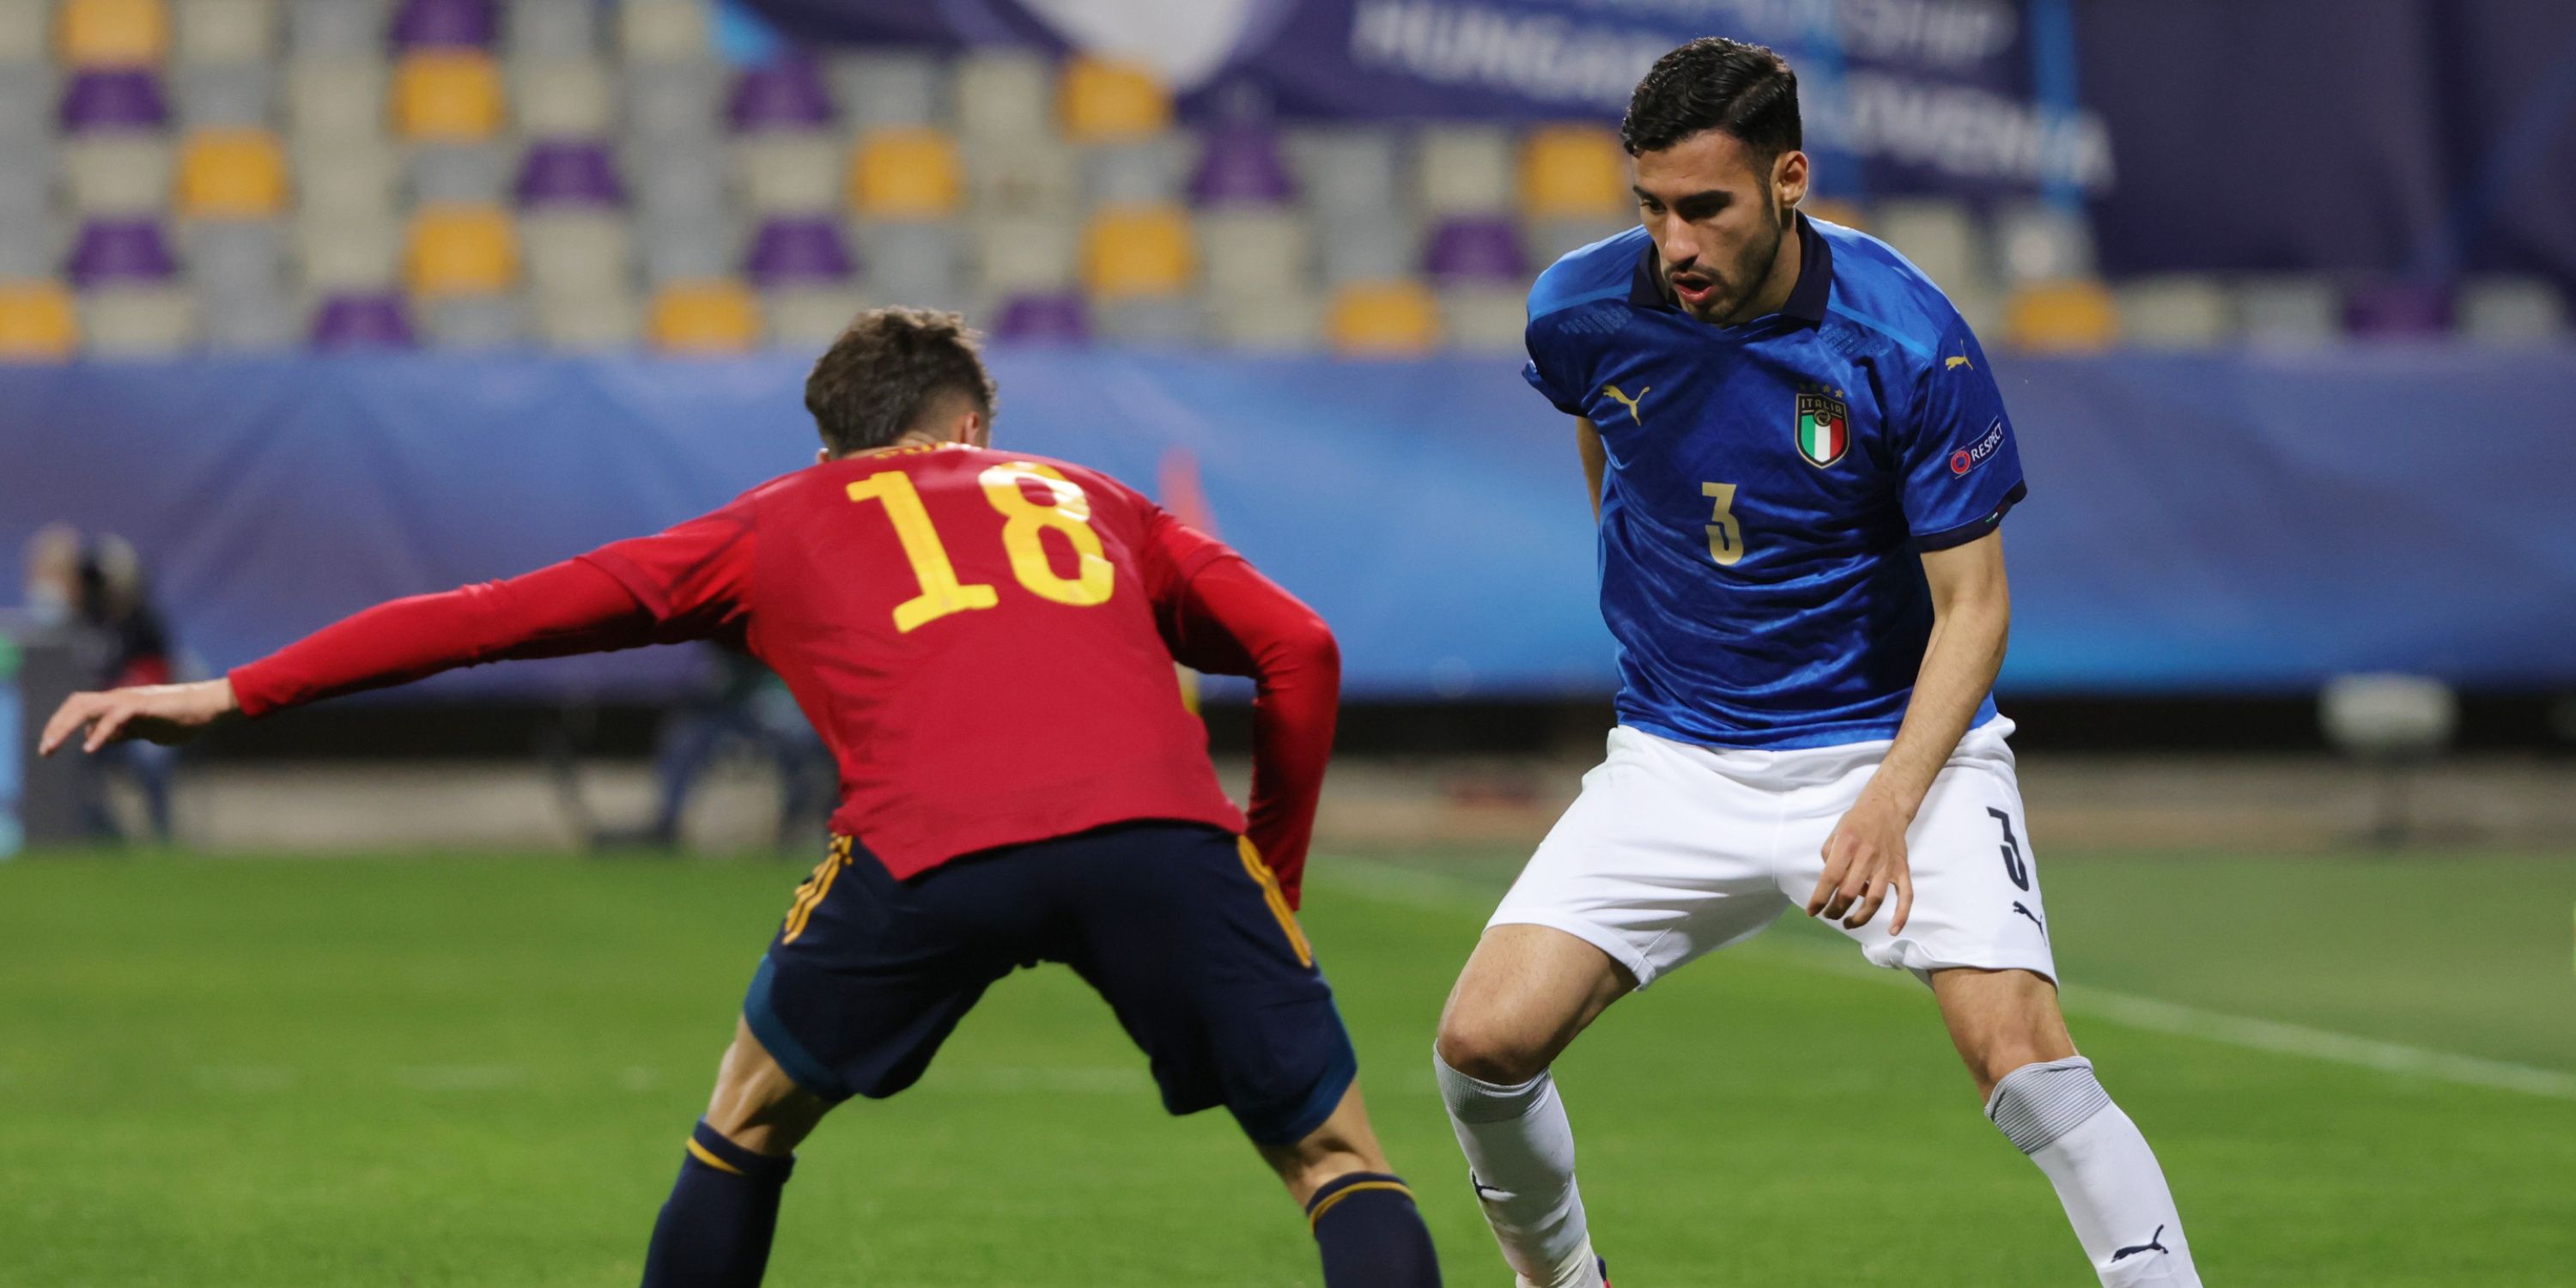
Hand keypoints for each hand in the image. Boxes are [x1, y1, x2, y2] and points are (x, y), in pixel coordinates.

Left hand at [40, 678, 239, 755]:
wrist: (208, 706)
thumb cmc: (182, 718)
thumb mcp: (146, 729)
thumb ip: (123, 731)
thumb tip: (99, 737)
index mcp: (118, 703)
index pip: (79, 708)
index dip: (60, 725)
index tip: (49, 747)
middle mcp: (118, 697)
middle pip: (76, 704)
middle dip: (55, 726)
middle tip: (45, 751)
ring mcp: (129, 699)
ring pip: (86, 707)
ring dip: (65, 727)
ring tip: (52, 747)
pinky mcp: (142, 705)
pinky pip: (114, 717)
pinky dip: (99, 732)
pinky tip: (90, 749)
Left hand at [1807, 788, 1914, 932]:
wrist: (1887, 807)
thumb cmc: (1857, 821)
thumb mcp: (1835, 833)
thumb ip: (1829, 857)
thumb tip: (1830, 883)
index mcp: (1848, 845)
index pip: (1830, 878)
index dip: (1819, 898)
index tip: (1812, 911)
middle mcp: (1868, 856)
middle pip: (1850, 893)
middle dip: (1836, 910)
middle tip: (1829, 915)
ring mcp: (1887, 864)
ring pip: (1875, 899)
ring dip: (1860, 917)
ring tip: (1848, 923)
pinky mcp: (1902, 869)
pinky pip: (1906, 895)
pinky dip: (1901, 915)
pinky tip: (1892, 930)